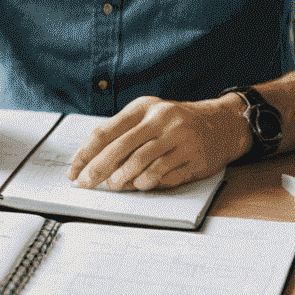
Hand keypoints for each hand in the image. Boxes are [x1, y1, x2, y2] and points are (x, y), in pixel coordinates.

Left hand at [66, 94, 251, 191]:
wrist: (220, 123)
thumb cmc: (176, 123)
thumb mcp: (150, 117)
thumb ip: (123, 134)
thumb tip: (92, 162)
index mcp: (144, 108)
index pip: (107, 130)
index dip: (87, 153)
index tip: (74, 171)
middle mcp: (161, 119)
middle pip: (121, 147)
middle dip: (99, 169)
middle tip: (86, 183)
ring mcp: (179, 138)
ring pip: (142, 161)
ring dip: (123, 178)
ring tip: (114, 186)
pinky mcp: (193, 157)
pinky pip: (164, 173)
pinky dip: (148, 182)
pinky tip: (140, 185)